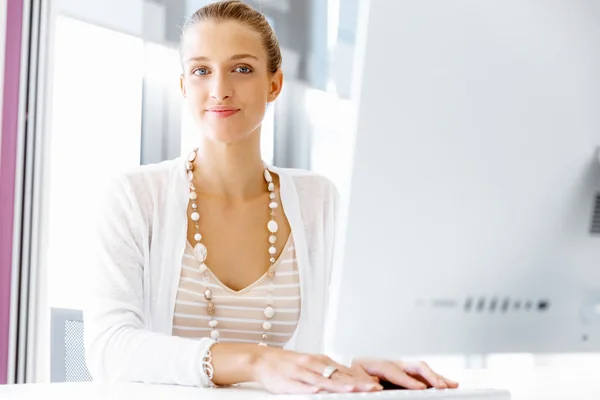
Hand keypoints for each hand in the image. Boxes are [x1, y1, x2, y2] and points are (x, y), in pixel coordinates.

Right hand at [252, 347, 383, 393]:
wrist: (264, 360)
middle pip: (338, 375)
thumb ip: (331, 372)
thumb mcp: (313, 364)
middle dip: (355, 383)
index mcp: (321, 361)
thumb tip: (352, 378)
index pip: (345, 371)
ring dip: (337, 385)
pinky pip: (299, 386)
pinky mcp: (287, 381)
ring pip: (322, 380)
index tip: (375, 384)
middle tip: (371, 388)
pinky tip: (317, 391)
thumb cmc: (290, 364)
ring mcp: (300, 373)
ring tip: (351, 390)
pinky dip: (309, 388)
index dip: (361, 378)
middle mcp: (313, 365)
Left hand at [351, 358, 458, 389]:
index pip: (394, 372)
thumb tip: (375, 386)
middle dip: (429, 376)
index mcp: (376, 363)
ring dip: (437, 377)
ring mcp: (400, 368)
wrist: (351, 371)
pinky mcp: (405, 374)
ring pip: (422, 370)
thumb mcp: (353, 376)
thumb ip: (363, 381)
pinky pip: (422, 375)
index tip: (419, 388)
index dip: (407, 380)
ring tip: (451, 385)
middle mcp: (391, 363)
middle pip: (414, 366)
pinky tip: (446, 384)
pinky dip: (435, 379)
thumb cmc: (353, 375)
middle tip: (441, 386)